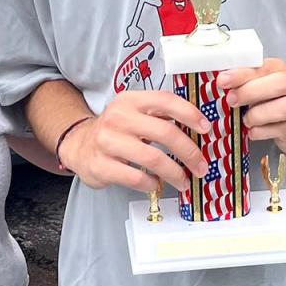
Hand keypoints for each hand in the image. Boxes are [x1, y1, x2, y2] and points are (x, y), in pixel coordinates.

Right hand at [59, 90, 211, 194]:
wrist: (79, 145)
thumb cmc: (116, 131)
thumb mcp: (134, 113)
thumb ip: (160, 116)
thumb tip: (199, 128)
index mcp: (130, 100)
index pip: (165, 100)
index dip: (189, 113)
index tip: (206, 128)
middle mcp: (118, 118)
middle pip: (164, 132)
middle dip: (189, 152)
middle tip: (200, 166)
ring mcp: (107, 142)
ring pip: (153, 158)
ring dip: (175, 173)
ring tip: (184, 181)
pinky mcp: (101, 166)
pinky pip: (136, 178)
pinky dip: (153, 184)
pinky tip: (157, 184)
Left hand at [218, 59, 285, 153]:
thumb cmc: (278, 97)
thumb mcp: (263, 82)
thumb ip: (244, 80)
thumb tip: (219, 82)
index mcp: (278, 70)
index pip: (261, 67)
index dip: (241, 74)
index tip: (222, 81)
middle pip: (278, 84)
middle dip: (250, 92)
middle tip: (232, 100)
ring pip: (282, 109)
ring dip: (257, 115)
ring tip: (246, 119)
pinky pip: (278, 131)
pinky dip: (261, 132)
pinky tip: (253, 131)